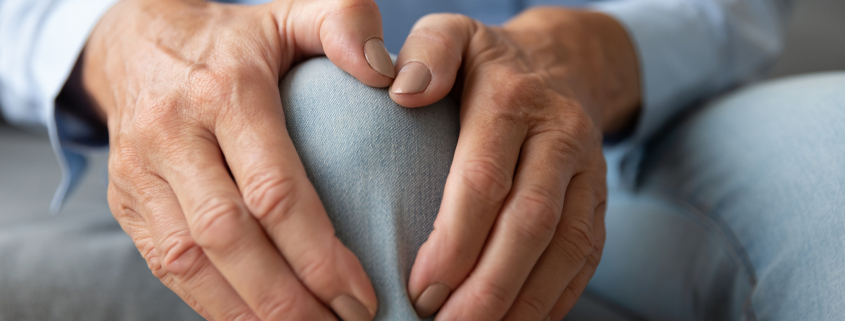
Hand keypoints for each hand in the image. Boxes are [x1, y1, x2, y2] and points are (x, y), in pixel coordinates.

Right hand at [81, 0, 396, 319]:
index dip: (318, 253)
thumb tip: (391, 74)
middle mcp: (175, 136)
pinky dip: (213, 307)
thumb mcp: (289, 15)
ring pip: (190, 263)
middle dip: (288, 299)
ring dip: (250, 314)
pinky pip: (166, 268)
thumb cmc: (234, 40)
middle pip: (229, 238)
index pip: (273, 189)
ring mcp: (141, 174)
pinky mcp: (126, 204)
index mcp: (225, 92)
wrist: (134, 43)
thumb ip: (343, 23)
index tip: (362, 293)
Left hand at [389, 8, 640, 319]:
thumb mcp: (452, 34)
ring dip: (523, 305)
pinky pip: (586, 260)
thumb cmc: (488, 62)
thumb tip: (402, 92)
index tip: (420, 287)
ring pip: (566, 250)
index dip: (454, 239)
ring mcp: (589, 174)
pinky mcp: (600, 203)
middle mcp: (560, 137)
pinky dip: (554, 301)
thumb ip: (426, 53)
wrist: (566, 62)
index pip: (484, 178)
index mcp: (513, 100)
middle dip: (488, 286)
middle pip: (530, 224)